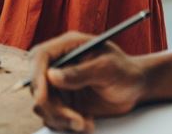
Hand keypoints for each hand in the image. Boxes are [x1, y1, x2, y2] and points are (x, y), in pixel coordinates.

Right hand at [29, 32, 147, 132]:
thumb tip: (52, 76)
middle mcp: (59, 64)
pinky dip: (66, 125)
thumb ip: (80, 72)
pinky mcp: (64, 102)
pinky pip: (53, 117)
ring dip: (61, 119)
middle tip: (75, 120)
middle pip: (37, 85)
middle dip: (52, 107)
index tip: (43, 98)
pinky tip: (87, 122)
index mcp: (68, 46)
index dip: (36, 76)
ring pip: (43, 105)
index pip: (40, 57)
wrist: (135, 88)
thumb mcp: (107, 68)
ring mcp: (60, 85)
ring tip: (85, 123)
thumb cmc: (125, 71)